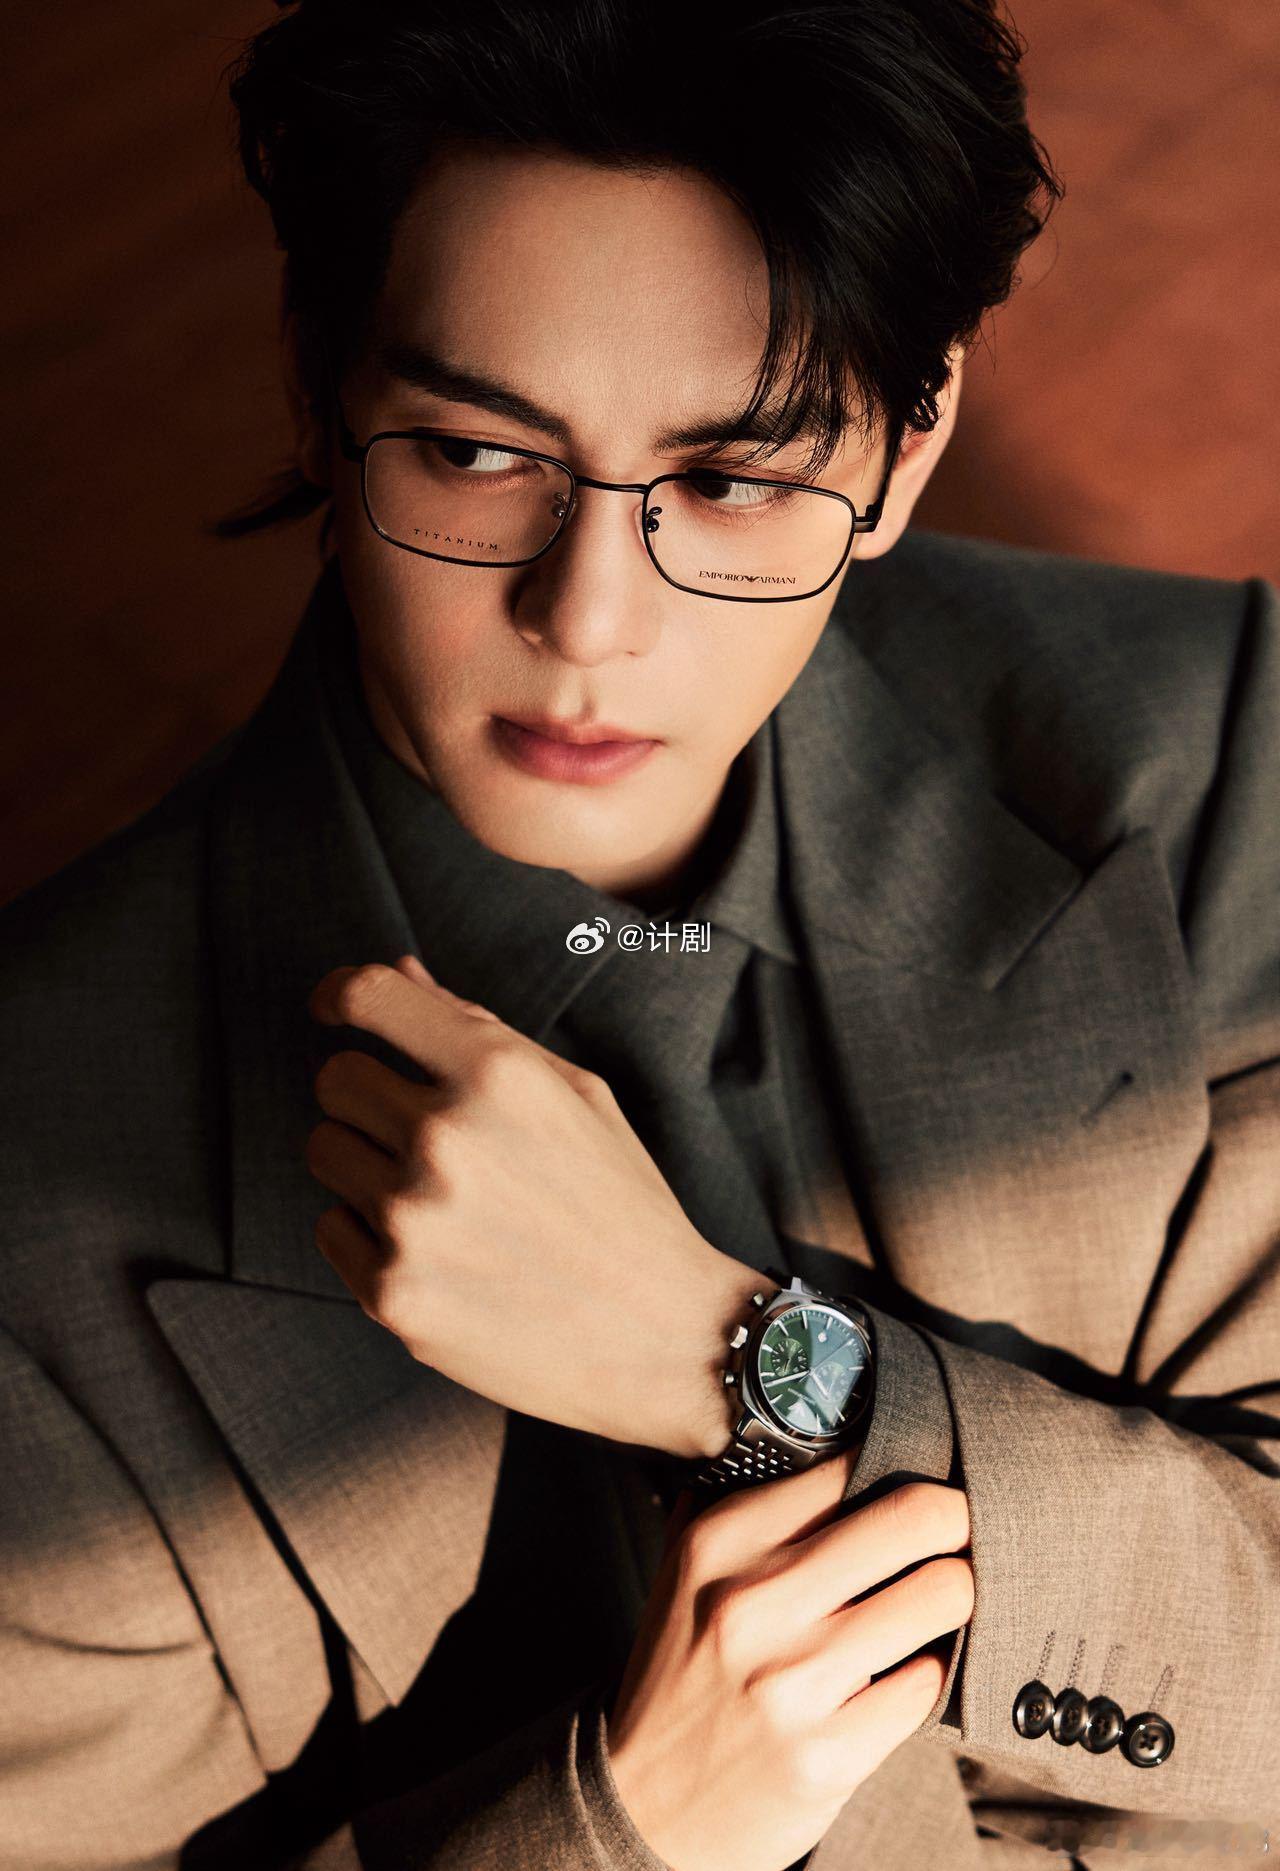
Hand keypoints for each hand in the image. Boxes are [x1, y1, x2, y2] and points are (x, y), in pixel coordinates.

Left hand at [306, 955, 769, 1457]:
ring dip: (366, 1166)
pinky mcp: (391, 1293)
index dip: (339, 993)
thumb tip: (403, 971)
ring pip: (324, 1152)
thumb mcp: (576, 1095)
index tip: (331, 1010)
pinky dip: (371, 1237)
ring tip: (442, 1201)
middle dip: (368, 1096)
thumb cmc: (622, 1205)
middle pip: (334, 1080)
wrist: (665, 1336)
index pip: (370, 996)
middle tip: (422, 1134)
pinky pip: (332, 1230)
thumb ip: (480, 1029)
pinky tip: (441, 1254)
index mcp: (498, 1073)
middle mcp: (446, 1138)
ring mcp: (413, 1219)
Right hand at [606, 1461, 972, 1870]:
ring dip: (955, 1595)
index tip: (921, 1477)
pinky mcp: (830, 1754)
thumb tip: (839, 1442)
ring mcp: (793, 1683)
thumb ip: (749, 1503)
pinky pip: (927, 1683)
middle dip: (955, 1519)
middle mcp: (754, 1603)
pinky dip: (927, 1673)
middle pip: (916, 1519)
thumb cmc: (683, 1673)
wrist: (643, 1805)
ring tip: (937, 1599)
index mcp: (720, 1542)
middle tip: (957, 1531)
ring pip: (941, 1595)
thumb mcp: (689, 1572)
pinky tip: (902, 1671)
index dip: (902, 1466)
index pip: (851, 1466)